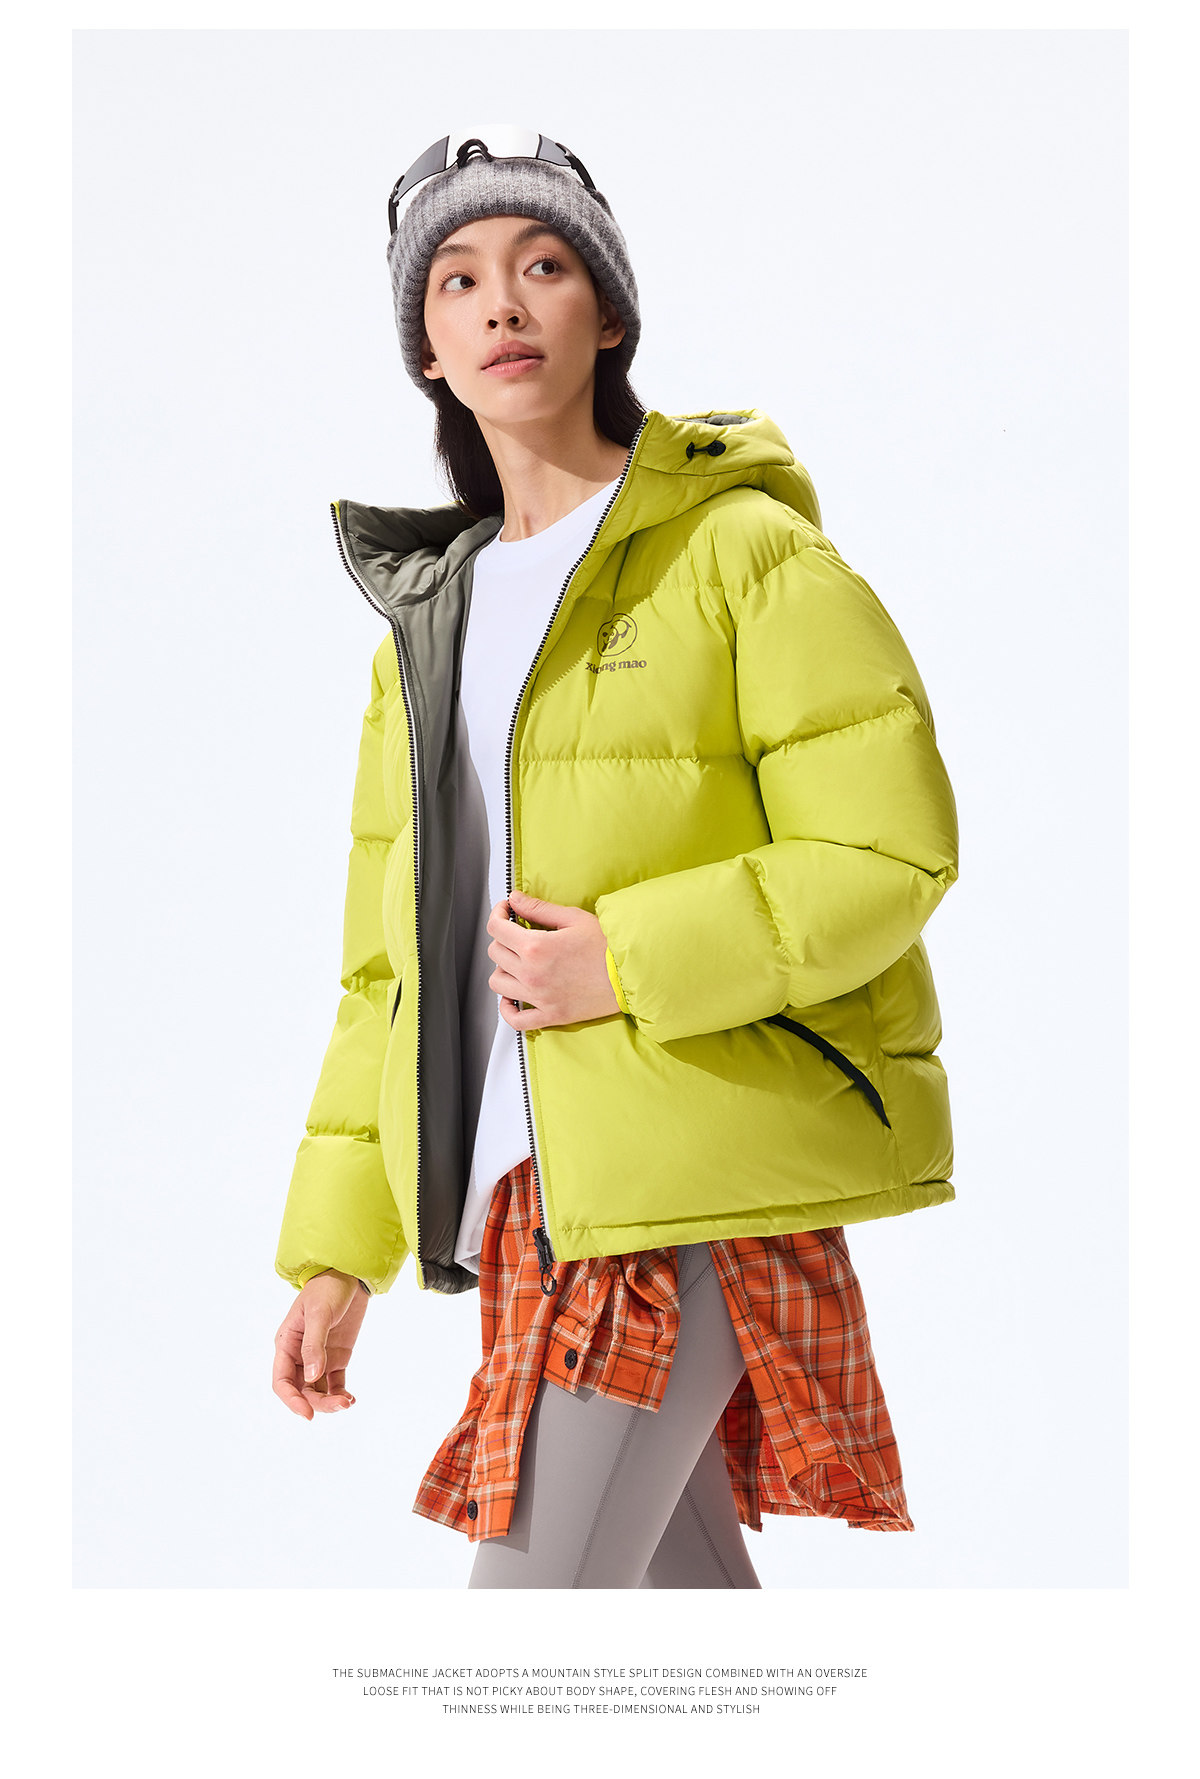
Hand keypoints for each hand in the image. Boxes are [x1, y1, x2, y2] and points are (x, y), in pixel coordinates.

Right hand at [272, 1269, 367, 1419]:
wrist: (350, 1275)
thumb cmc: (327, 1289)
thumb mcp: (319, 1314)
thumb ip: (314, 1346)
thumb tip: (311, 1378)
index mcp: (286, 1344)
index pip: (282, 1381)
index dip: (292, 1400)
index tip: (307, 1414)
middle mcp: (299, 1355)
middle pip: (302, 1390)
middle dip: (317, 1403)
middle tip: (340, 1405)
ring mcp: (318, 1357)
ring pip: (318, 1390)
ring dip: (330, 1401)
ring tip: (347, 1402)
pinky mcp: (336, 1357)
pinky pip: (335, 1383)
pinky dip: (341, 1394)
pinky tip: (351, 1399)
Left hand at [487, 888, 619, 1031]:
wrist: (631, 975)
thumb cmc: (607, 946)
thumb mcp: (573, 918)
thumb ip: (539, 908)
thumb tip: (515, 899)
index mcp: (536, 947)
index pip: (496, 929)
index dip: (497, 914)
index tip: (505, 912)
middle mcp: (532, 974)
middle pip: (495, 953)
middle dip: (503, 938)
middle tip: (517, 933)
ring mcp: (539, 997)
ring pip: (497, 983)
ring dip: (502, 969)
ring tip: (517, 962)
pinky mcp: (550, 1015)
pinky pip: (515, 1019)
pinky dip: (507, 1009)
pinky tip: (513, 998)